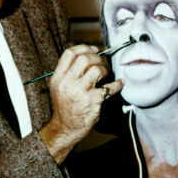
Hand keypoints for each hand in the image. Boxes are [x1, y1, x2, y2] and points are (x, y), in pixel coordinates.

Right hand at [39, 44, 123, 163]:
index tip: (94, 49)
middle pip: (85, 59)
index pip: (70, 54)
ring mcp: (80, 92)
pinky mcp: (92, 101)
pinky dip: (117, 84)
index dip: (84, 48)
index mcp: (58, 77)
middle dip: (97, 58)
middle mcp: (67, 83)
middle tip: (102, 64)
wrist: (65, 129)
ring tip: (106, 75)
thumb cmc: (65, 108)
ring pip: (96, 69)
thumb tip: (88, 56)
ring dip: (105, 70)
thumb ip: (69, 72)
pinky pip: (109, 88)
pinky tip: (120, 83)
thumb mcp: (59, 87)